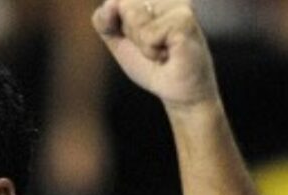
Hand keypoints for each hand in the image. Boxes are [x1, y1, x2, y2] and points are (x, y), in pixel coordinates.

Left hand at [91, 0, 217, 110]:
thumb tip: (113, 3)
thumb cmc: (150, 65)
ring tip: (161, 50)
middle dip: (130, 34)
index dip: (117, 28)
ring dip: (142, 44)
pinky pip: (148, 34)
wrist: (176, 92)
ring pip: (133, 16)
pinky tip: (170, 54)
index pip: (111, 3)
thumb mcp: (117, 41)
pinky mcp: (184, 18)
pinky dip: (152, 52)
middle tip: (152, 46)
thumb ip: (104, 20)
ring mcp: (177, 4)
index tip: (140, 40)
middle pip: (121, 6)